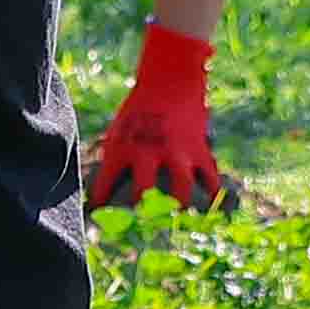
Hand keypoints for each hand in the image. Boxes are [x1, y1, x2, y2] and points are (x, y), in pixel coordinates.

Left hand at [88, 24, 228, 214]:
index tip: (97, 216)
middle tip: (143, 230)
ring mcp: (176, 152)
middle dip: (142, 215)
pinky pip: (209, 179)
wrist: (169, 78)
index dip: (99, 203)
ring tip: (178, 222)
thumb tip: (101, 193)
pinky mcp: (198, 150)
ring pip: (181, 190)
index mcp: (122, 148)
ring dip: (179, 210)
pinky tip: (211, 209)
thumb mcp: (119, 131)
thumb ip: (115, 162)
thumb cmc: (139, 109)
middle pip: (143, 193)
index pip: (105, 183)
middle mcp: (148, 153)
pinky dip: (212, 195)